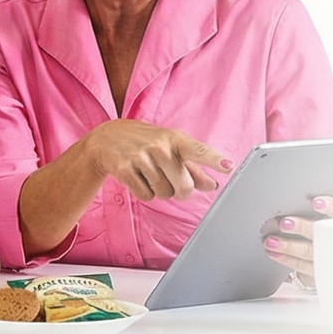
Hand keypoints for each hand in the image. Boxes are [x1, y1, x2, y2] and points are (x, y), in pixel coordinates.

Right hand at [83, 120, 233, 200]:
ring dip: (161, 192)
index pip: (197, 151)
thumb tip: (212, 185)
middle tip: (176, 186)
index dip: (213, 160)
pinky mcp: (124, 169)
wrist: (104, 139)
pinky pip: (146, 195)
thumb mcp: (170, 148)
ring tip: (151, 177)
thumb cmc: (145, 143)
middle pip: (183, 185)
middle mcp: (158, 146)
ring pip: (164, 193)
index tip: (228, 167)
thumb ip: (192, 168)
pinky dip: (145, 193)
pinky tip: (139, 180)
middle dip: (182, 191)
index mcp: (174, 138)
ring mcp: (140, 157)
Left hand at [264, 194, 332, 289]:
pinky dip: (287, 260)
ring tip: (271, 241)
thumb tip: (305, 200)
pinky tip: (274, 254)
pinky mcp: (323, 272)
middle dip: (304, 228)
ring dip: (289, 247)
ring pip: (311, 253)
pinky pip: (303, 268)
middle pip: (324, 234)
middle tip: (285, 223)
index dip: (332, 207)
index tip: (316, 202)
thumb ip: (326, 209)